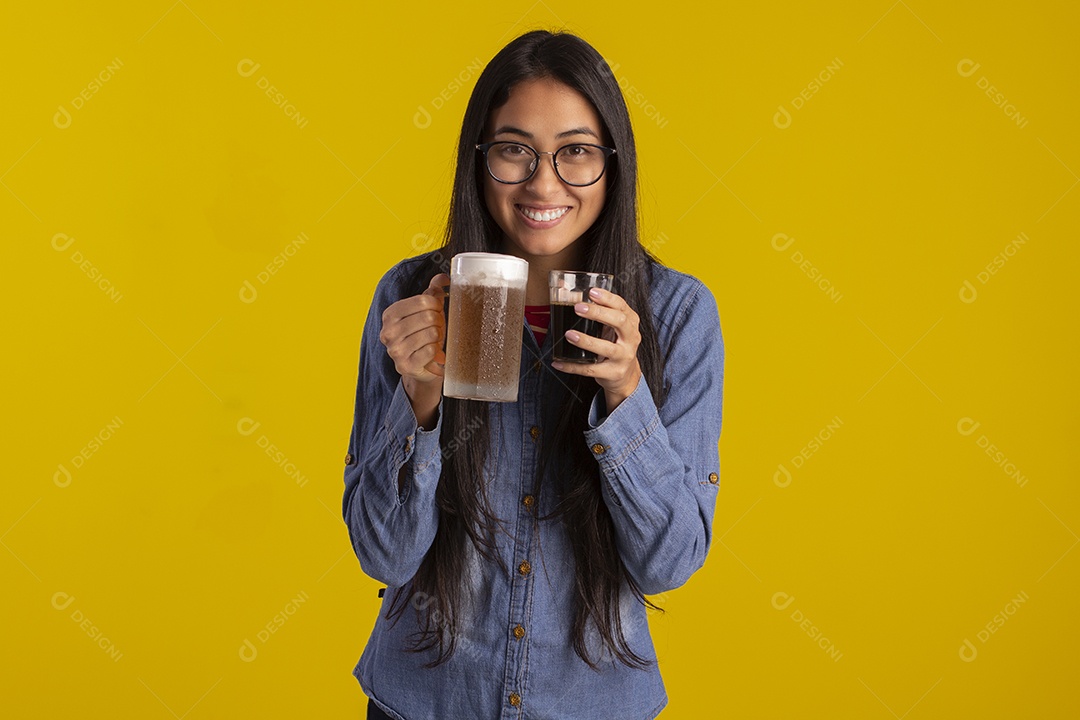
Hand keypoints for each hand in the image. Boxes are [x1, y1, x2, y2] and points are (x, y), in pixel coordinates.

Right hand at [379, 273, 449, 426]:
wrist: (421, 366)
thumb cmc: (424, 335)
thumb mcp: (426, 311)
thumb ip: (433, 292)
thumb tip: (444, 277)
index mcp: (390, 314)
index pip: (423, 300)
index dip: (436, 305)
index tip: (436, 312)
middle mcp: (388, 332)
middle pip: (429, 317)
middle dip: (438, 323)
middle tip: (436, 329)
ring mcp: (395, 350)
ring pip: (431, 334)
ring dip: (437, 337)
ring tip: (433, 341)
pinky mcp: (405, 366)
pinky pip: (431, 350)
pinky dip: (437, 351)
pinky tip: (432, 354)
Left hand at [552, 287, 642, 411]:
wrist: (626, 374)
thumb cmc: (615, 343)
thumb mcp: (612, 326)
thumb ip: (598, 310)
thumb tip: (566, 289)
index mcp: (630, 322)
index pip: (621, 306)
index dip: (607, 298)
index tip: (591, 292)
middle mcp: (631, 339)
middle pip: (619, 322)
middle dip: (598, 313)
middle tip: (578, 308)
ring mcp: (623, 357)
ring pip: (606, 348)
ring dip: (586, 341)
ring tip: (569, 334)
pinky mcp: (613, 373)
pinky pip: (591, 369)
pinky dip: (572, 366)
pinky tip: (558, 363)